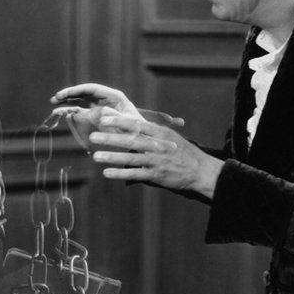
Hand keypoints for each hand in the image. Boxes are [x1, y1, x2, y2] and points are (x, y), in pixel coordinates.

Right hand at [50, 84, 143, 149]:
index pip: (92, 89)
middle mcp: (104, 99)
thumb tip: (100, 113)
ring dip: (67, 101)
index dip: (78, 90)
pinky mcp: (94, 116)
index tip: (65, 94)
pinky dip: (69, 111)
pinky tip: (60, 113)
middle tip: (56, 97)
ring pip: (80, 101)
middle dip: (69, 94)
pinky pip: (80, 111)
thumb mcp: (129, 123)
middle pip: (84, 93)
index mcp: (114, 96)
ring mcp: (98, 107)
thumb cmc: (137, 130)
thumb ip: (116, 117)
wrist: (140, 140)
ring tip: (54, 104)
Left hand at [89, 112, 222, 198]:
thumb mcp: (170, 135)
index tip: (104, 118)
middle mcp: (158, 145)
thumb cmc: (182, 151)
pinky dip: (121, 174)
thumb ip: (151, 130)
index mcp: (161, 132)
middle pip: (131, 140)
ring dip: (112, 157)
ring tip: (96, 156)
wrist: (200, 171)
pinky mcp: (156, 175)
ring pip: (131, 158)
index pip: (137, 124)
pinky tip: (107, 173)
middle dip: (111, 138)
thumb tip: (130, 123)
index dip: (119, 120)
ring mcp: (157, 161)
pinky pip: (136, 174)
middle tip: (93, 136)